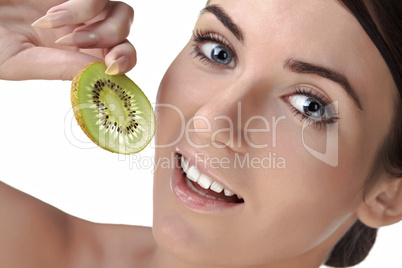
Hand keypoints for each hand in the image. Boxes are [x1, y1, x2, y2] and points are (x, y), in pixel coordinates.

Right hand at [0, 0, 135, 79]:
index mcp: (74, 55)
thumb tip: (100, 74)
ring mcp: (78, 7)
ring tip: (57, 26)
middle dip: (115, 42)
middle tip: (78, 45)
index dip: (124, 62)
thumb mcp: (21, 61)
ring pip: (119, 12)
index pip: (117, 59)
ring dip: (98, 23)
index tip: (111, 67)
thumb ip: (61, 67)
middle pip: (124, 34)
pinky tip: (54, 13)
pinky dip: (84, 5)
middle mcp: (82, 32)